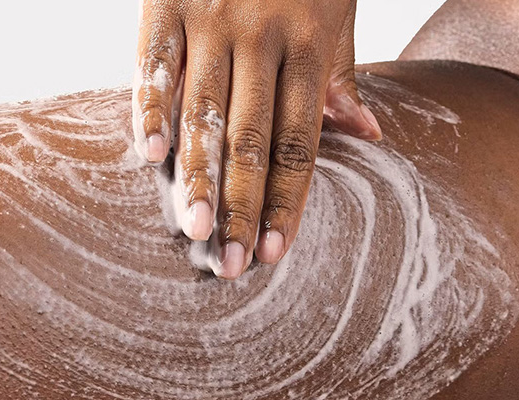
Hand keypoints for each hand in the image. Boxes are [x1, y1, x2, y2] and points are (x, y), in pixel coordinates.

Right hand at [133, 0, 380, 278]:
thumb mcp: (338, 12)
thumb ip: (343, 75)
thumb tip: (369, 136)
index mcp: (310, 44)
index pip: (299, 141)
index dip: (287, 199)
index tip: (274, 250)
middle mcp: (262, 36)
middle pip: (252, 138)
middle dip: (242, 205)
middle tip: (232, 263)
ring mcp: (211, 19)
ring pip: (203, 112)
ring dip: (198, 176)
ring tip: (196, 230)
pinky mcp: (167, 1)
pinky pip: (155, 63)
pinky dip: (150, 108)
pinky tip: (149, 157)